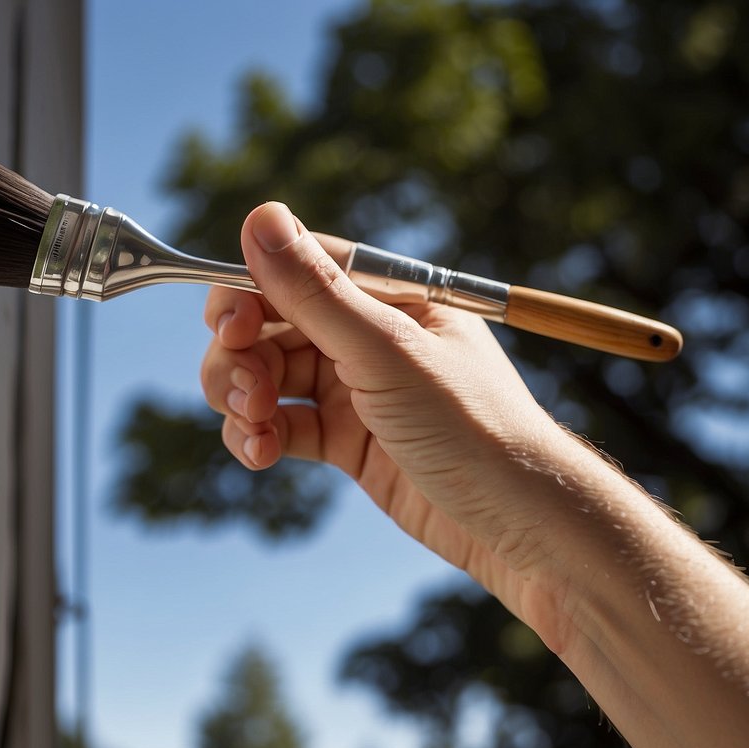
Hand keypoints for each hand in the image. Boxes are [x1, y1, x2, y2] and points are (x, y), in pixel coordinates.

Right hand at [200, 202, 588, 647]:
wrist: (520, 528)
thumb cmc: (474, 429)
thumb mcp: (390, 354)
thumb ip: (318, 293)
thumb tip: (260, 218)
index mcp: (389, 296)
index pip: (297, 268)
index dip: (248, 290)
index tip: (228, 327)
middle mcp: (368, 335)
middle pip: (270, 324)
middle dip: (241, 356)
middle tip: (247, 394)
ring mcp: (355, 389)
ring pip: (267, 376)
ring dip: (243, 400)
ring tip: (256, 431)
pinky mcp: (346, 441)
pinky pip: (282, 424)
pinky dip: (259, 436)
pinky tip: (262, 455)